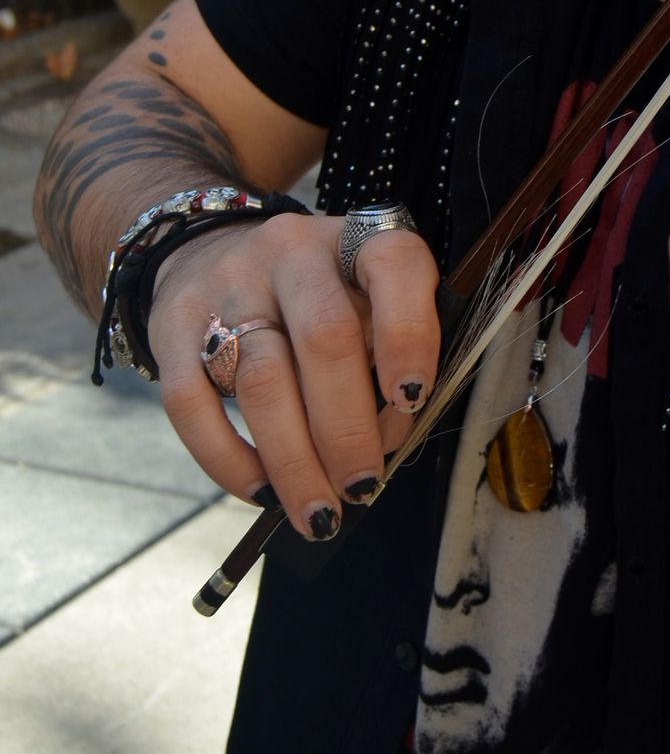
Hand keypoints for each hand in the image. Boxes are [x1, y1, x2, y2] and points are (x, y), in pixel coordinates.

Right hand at [146, 212, 441, 539]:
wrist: (207, 250)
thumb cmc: (316, 298)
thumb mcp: (363, 301)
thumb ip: (384, 356)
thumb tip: (384, 440)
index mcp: (358, 240)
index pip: (395, 266)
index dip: (409, 333)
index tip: (411, 399)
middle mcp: (292, 251)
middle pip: (324, 339)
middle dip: (347, 428)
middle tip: (362, 487)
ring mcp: (228, 284)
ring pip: (262, 379)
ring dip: (294, 459)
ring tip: (319, 513)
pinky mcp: (173, 325)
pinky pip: (193, 402)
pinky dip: (228, 458)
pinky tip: (259, 492)